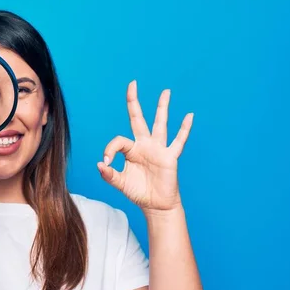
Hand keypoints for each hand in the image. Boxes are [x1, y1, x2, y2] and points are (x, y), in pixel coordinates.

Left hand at [98, 80, 192, 212]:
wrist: (155, 205)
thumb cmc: (138, 192)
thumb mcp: (120, 183)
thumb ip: (109, 175)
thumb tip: (100, 164)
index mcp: (130, 150)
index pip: (118, 141)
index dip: (109, 150)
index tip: (106, 163)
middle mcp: (144, 145)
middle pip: (138, 119)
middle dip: (134, 102)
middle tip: (132, 84)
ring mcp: (158, 149)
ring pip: (160, 124)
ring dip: (162, 107)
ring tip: (166, 91)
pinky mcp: (170, 157)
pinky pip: (178, 141)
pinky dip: (184, 129)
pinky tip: (189, 116)